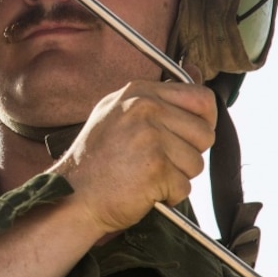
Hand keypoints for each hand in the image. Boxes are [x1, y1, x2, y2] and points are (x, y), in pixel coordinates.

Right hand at [51, 71, 216, 237]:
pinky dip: (168, 196)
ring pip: (197, 163)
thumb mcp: (118, 113)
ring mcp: (149, 136)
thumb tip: (198, 80)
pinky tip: (143, 190)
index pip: (202, 98)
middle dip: (187, 154)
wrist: (72, 195)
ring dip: (177, 177)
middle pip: (205, 133)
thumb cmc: (96, 161)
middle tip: (155, 161)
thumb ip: (156, 100)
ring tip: (145, 175)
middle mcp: (144, 108)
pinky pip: (185, 187)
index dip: (203, 122)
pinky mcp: (155, 167)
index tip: (186, 137)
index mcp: (138, 92)